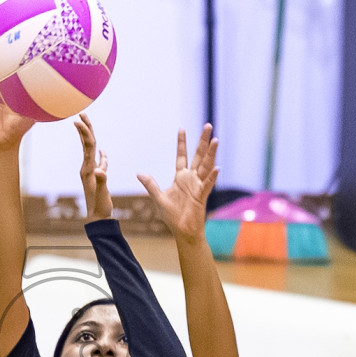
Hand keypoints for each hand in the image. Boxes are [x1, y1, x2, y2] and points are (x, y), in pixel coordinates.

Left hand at [75, 113, 111, 218]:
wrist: (97, 218)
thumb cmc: (100, 206)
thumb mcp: (101, 194)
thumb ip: (102, 181)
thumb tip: (101, 170)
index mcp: (89, 169)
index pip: (88, 146)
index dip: (84, 133)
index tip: (78, 120)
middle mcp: (88, 168)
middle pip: (87, 144)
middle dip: (85, 129)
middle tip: (81, 113)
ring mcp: (91, 172)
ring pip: (91, 151)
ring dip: (90, 137)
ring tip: (88, 125)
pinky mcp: (96, 178)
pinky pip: (99, 162)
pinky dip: (101, 155)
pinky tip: (103, 152)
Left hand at [138, 125, 219, 243]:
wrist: (182, 231)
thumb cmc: (172, 216)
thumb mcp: (158, 198)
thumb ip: (151, 184)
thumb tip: (139, 173)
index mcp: (180, 177)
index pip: (182, 156)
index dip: (181, 143)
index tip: (181, 128)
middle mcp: (191, 179)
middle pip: (198, 156)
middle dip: (202, 141)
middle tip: (208, 125)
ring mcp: (198, 186)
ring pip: (206, 166)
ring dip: (210, 154)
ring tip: (215, 140)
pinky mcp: (202, 196)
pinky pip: (208, 184)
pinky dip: (212, 176)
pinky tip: (216, 167)